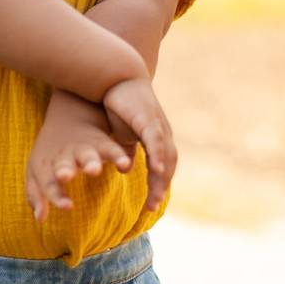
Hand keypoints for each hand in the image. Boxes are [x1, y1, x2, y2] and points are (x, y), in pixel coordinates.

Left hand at [25, 91, 132, 222]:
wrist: (70, 114)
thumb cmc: (51, 153)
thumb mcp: (36, 171)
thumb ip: (35, 195)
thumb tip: (39, 219)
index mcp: (45, 164)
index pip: (48, 182)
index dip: (56, 195)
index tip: (67, 206)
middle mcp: (63, 156)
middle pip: (62, 164)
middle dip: (64, 170)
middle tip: (64, 175)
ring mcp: (82, 148)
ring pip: (87, 154)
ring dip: (90, 162)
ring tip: (94, 169)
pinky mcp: (101, 143)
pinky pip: (111, 149)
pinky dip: (118, 155)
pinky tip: (125, 165)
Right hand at [101, 77, 177, 211]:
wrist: (116, 76)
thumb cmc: (117, 104)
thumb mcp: (120, 133)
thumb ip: (124, 150)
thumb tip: (125, 168)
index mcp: (155, 139)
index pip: (161, 168)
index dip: (156, 186)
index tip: (149, 206)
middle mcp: (162, 134)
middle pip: (167, 166)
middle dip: (160, 187)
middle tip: (152, 207)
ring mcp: (158, 126)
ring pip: (165, 157)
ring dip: (162, 178)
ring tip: (156, 197)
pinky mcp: (149, 118)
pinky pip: (156, 141)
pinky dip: (158, 156)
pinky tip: (156, 169)